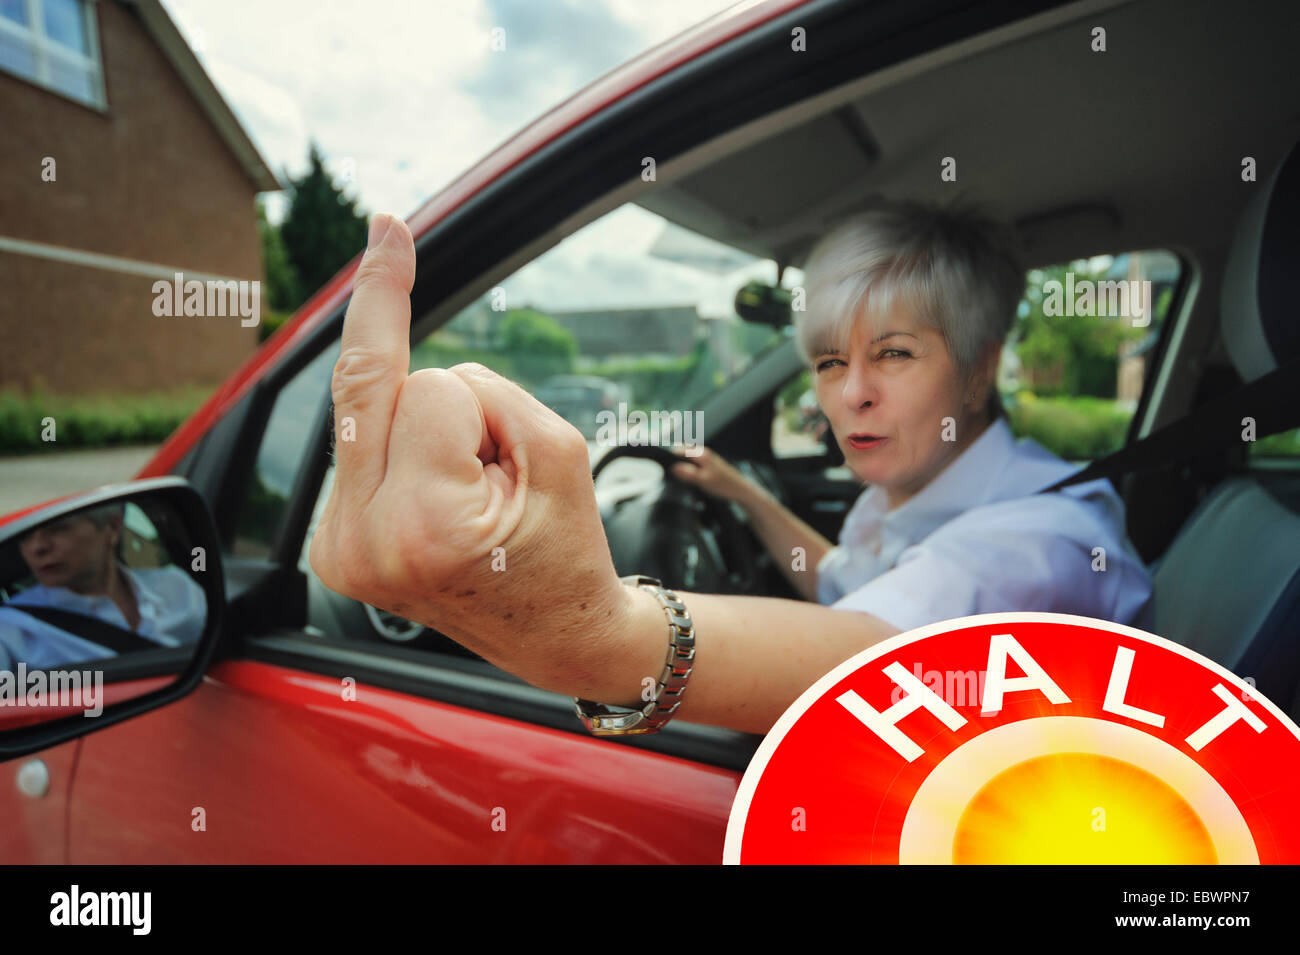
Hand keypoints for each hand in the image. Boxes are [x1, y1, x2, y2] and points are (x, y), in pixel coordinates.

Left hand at [308, 214, 633, 692]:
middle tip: (429, 323)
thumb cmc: (568, 553)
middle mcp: (360, 543)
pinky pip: (363, 448)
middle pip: (377, 388)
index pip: (432, 386)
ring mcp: (337, 551)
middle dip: (442, 398)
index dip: (485, 402)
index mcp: (422, 526)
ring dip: (427, 433)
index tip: (392, 233)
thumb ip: (486, 392)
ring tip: (474, 502)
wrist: (559, 639)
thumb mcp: (558, 452)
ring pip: (370, 413)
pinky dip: (406, 453)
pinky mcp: (331, 547)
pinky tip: (442, 501)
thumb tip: (412, 362)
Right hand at [669, 445, 757, 504]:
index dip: (667, 456)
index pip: (678, 449)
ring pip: (686, 458)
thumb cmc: (725, 485)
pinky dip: (687, 468)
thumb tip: (674, 467)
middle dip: (673, 459)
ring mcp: (705, 459)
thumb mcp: (704, 480)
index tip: (660, 463)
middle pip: (681, 452)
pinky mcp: (707, 465)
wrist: (740, 490)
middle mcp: (702, 453)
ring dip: (680, 464)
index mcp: (700, 454)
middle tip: (666, 470)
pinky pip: (692, 463)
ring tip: (675, 474)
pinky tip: (687, 477)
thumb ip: (688, 473)